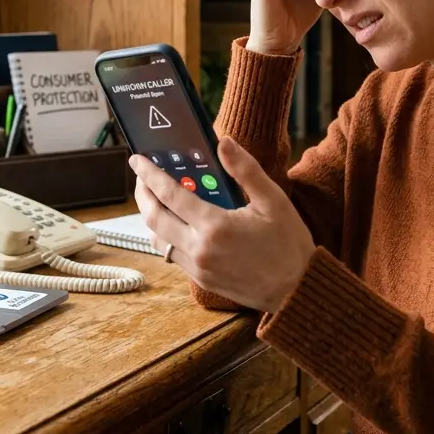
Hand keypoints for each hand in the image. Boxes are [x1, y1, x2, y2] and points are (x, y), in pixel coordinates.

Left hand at [129, 138, 315, 313]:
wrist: (296, 291)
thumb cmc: (288, 244)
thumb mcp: (273, 201)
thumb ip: (245, 170)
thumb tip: (224, 143)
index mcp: (215, 226)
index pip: (169, 194)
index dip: (149, 174)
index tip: (137, 160)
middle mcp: (200, 249)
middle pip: (153, 218)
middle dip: (142, 194)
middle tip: (142, 176)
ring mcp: (198, 268)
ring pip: (157, 239)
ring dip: (151, 217)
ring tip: (156, 198)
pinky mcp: (201, 281)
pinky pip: (171, 254)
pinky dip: (165, 235)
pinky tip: (176, 223)